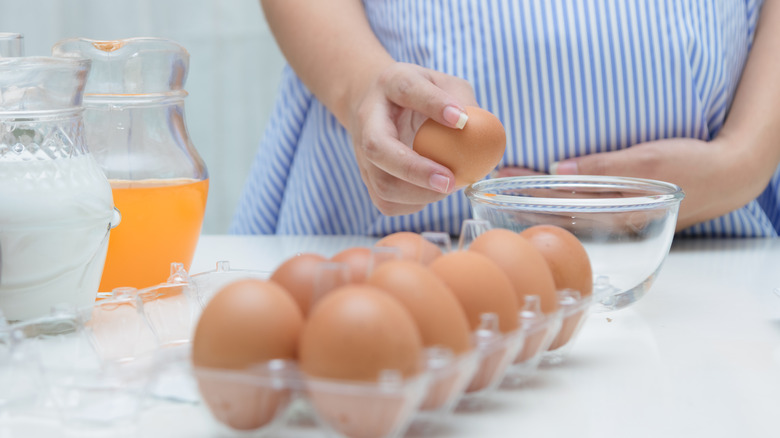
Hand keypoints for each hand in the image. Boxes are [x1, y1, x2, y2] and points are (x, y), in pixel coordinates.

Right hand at [347, 62, 477, 215]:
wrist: (374, 104)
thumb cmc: (418, 94)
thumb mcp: (442, 82)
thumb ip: (462, 99)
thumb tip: (481, 130)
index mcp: (390, 85)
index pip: (407, 89)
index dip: (433, 104)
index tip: (461, 119)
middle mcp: (368, 119)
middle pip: (378, 147)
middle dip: (414, 169)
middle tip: (449, 180)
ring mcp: (362, 153)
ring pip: (382, 184)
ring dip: (419, 194)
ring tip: (448, 186)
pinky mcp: (368, 179)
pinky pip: (387, 203)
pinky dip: (415, 204)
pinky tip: (432, 192)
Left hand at [494, 137, 769, 230]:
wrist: (728, 174)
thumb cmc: (689, 165)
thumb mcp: (646, 161)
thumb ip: (603, 168)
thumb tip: (559, 170)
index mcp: (615, 214)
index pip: (560, 204)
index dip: (527, 191)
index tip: (500, 180)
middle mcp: (611, 223)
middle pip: (558, 212)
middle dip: (523, 199)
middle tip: (492, 187)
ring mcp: (616, 220)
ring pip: (568, 212)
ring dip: (537, 200)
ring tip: (507, 189)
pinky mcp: (621, 213)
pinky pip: (583, 208)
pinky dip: (560, 200)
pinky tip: (544, 194)